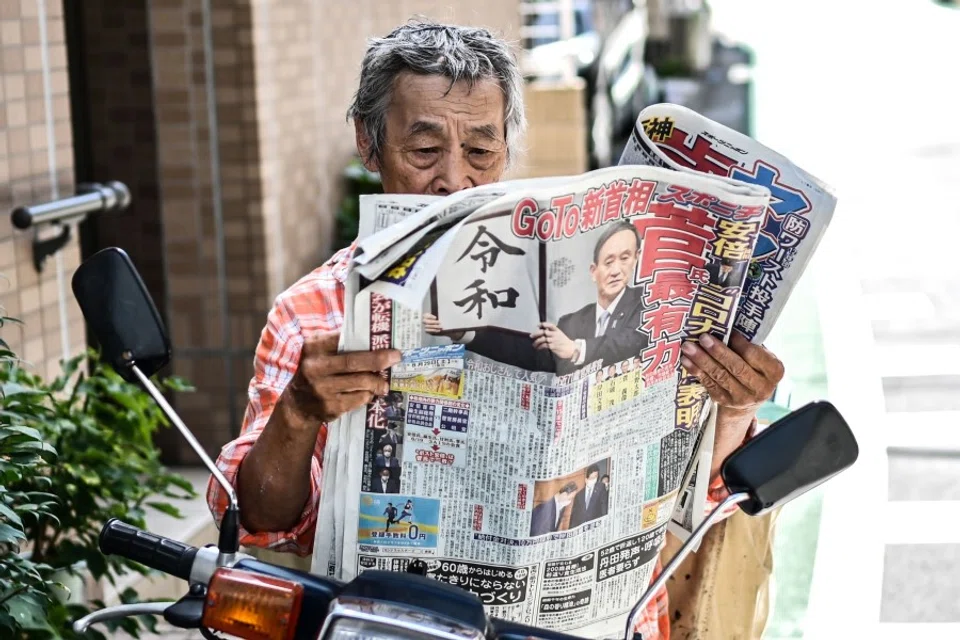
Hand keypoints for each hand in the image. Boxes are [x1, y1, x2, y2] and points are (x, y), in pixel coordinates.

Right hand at [285, 331, 401, 422]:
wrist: (297, 405)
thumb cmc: (316, 371)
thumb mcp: (318, 352)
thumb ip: (338, 343)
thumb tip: (372, 336)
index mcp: (313, 348)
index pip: (343, 339)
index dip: (367, 340)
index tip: (387, 341)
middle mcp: (315, 367)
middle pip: (354, 362)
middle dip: (379, 359)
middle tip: (396, 357)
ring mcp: (321, 389)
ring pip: (360, 383)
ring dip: (377, 382)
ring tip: (384, 383)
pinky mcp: (329, 407)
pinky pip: (358, 399)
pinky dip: (368, 395)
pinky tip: (369, 394)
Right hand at [423, 313, 463, 340]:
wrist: (436, 323)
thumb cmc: (438, 316)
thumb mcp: (439, 312)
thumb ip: (440, 309)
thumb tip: (447, 306)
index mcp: (425, 315)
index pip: (426, 315)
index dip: (430, 316)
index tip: (436, 317)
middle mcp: (424, 320)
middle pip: (427, 322)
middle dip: (434, 322)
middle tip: (440, 323)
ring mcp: (424, 325)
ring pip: (428, 327)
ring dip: (435, 327)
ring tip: (440, 327)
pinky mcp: (426, 330)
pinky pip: (429, 331)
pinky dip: (434, 331)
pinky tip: (438, 330)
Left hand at [531, 322, 576, 359]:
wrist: (572, 349)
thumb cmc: (565, 342)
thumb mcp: (560, 335)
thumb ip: (553, 333)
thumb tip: (544, 333)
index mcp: (557, 331)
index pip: (550, 325)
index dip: (543, 324)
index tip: (538, 325)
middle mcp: (555, 334)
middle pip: (543, 332)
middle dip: (536, 333)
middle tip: (531, 336)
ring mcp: (554, 340)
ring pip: (542, 339)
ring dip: (536, 342)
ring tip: (534, 344)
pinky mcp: (553, 346)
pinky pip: (544, 345)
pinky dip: (539, 347)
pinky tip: (538, 348)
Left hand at [680, 331, 783, 414]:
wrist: (748, 399)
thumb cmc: (753, 366)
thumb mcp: (760, 356)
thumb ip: (749, 343)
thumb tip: (725, 323)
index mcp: (774, 371)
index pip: (755, 355)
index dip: (740, 343)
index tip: (727, 330)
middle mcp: (761, 388)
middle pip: (737, 367)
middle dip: (718, 352)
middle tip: (703, 338)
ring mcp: (743, 398)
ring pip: (720, 376)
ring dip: (702, 360)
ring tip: (688, 347)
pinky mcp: (725, 402)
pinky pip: (709, 384)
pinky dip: (696, 371)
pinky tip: (686, 360)